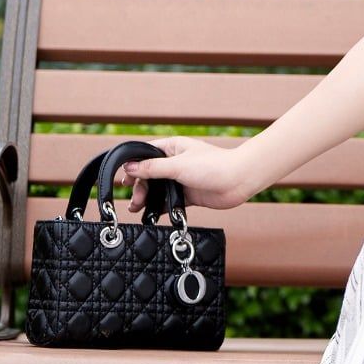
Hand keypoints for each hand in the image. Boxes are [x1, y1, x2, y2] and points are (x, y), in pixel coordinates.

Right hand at [117, 138, 247, 215]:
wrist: (239, 180)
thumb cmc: (213, 165)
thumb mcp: (178, 165)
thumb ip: (153, 168)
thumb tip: (129, 168)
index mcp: (172, 148)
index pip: (145, 154)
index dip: (133, 166)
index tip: (123, 179)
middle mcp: (175, 163)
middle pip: (149, 175)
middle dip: (139, 187)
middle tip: (134, 200)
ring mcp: (182, 179)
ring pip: (158, 189)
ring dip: (147, 198)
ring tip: (137, 209)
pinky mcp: (189, 195)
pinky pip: (170, 201)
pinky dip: (160, 208)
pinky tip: (152, 215)